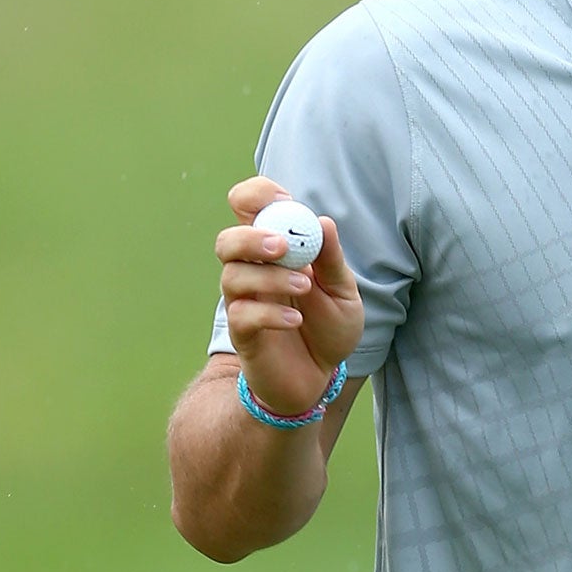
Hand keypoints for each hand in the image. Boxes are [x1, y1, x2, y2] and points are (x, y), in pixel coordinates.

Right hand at [216, 176, 363, 414]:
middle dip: (251, 237)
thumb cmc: (329, 328)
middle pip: (228, 240)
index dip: (257, 195)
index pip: (248, 208)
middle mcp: (252, 271)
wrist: (321, 377)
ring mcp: (244, 301)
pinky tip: (295, 321)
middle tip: (281, 247)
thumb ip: (331, 261)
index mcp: (275, 250)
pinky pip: (241, 315)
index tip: (284, 199)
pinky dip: (269, 314)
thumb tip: (323, 222)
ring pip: (232, 276)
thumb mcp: (344, 293)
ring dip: (269, 277)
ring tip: (305, 288)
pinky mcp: (242, 333)